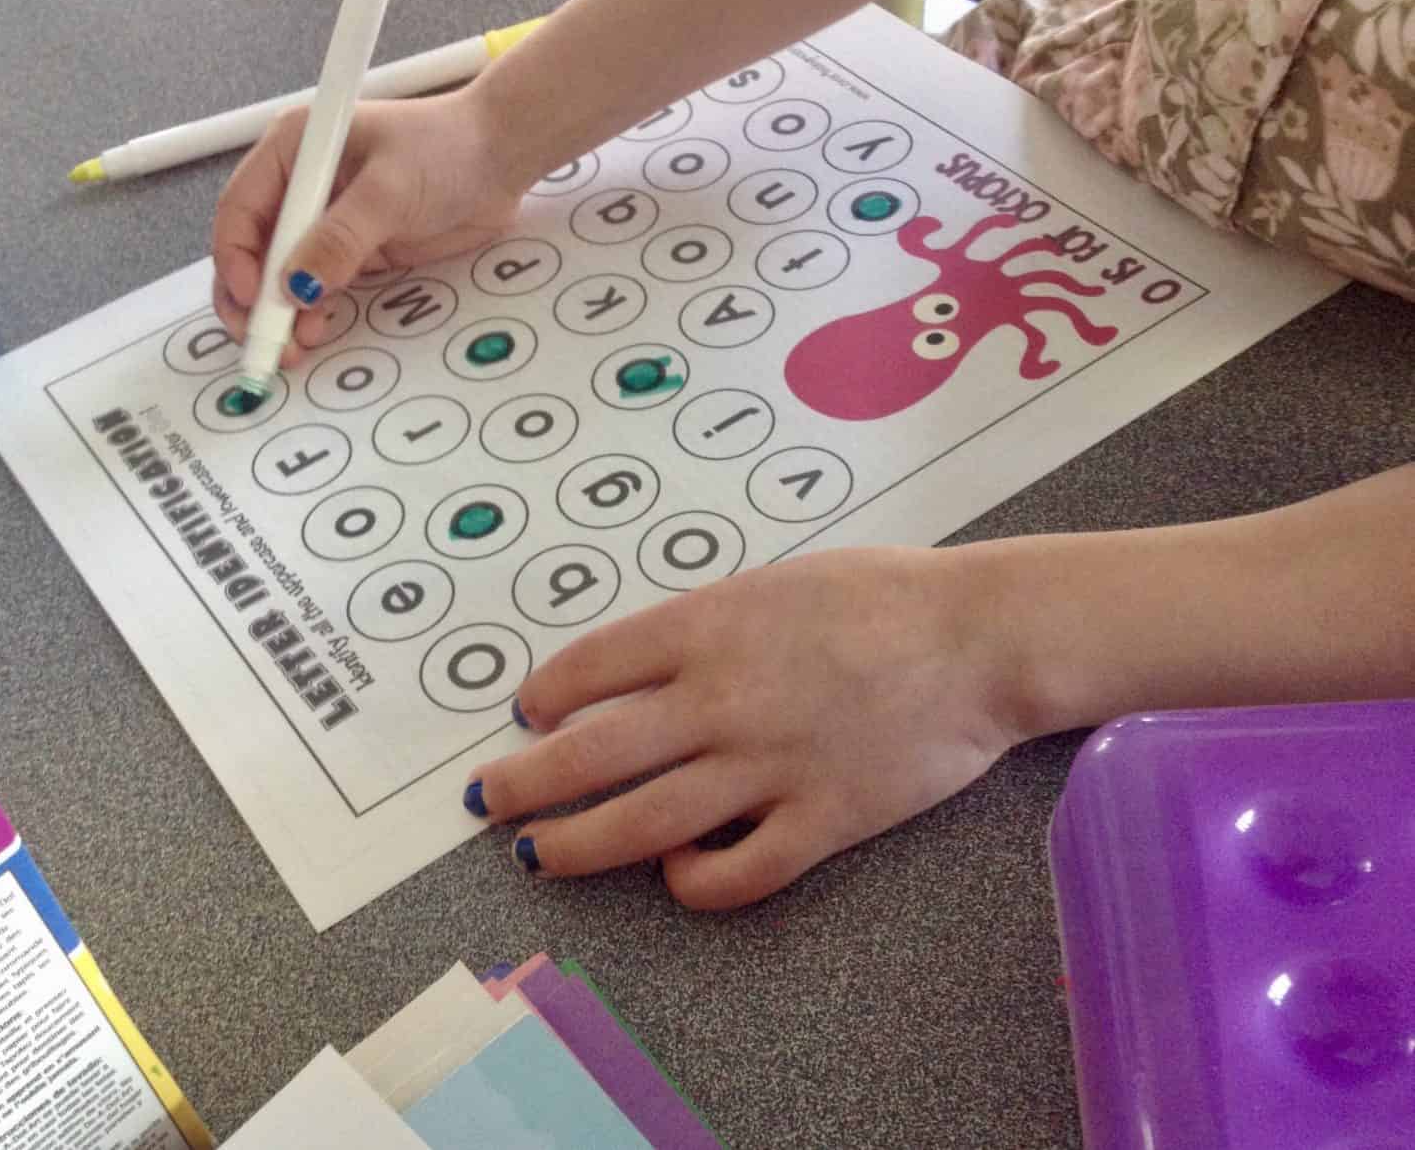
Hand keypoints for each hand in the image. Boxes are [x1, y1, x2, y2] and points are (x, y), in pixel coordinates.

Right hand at [211, 90, 522, 362]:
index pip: (241, 209)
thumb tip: (296, 286)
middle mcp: (302, 186)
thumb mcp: (389, 191)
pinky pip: (320, 288)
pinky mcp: (356, 252)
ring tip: (291, 347)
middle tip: (262, 340)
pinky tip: (315, 333)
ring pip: (283, 277)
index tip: (252, 297)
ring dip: (281, 314)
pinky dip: (312, 314)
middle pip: (254, 249)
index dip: (237, 257)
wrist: (502, 159)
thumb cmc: (448, 148)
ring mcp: (327, 222)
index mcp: (294, 150)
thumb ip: (341, 239)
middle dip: (253, 298)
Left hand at [467, 546, 1026, 908]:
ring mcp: (767, 766)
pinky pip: (736, 873)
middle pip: (590, 754)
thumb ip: (704, 624)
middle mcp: (721, 699)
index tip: (528, 711)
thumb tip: (636, 667)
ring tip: (538, 856)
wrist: (976, 637)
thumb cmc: (880, 592)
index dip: (544, 695)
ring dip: (576, 845)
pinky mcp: (820, 821)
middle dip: (523, 784)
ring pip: (643, 822)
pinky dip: (690, 881)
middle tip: (487, 801)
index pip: (589, 668)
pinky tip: (673, 873)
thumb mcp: (773, 581)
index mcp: (707, 626)